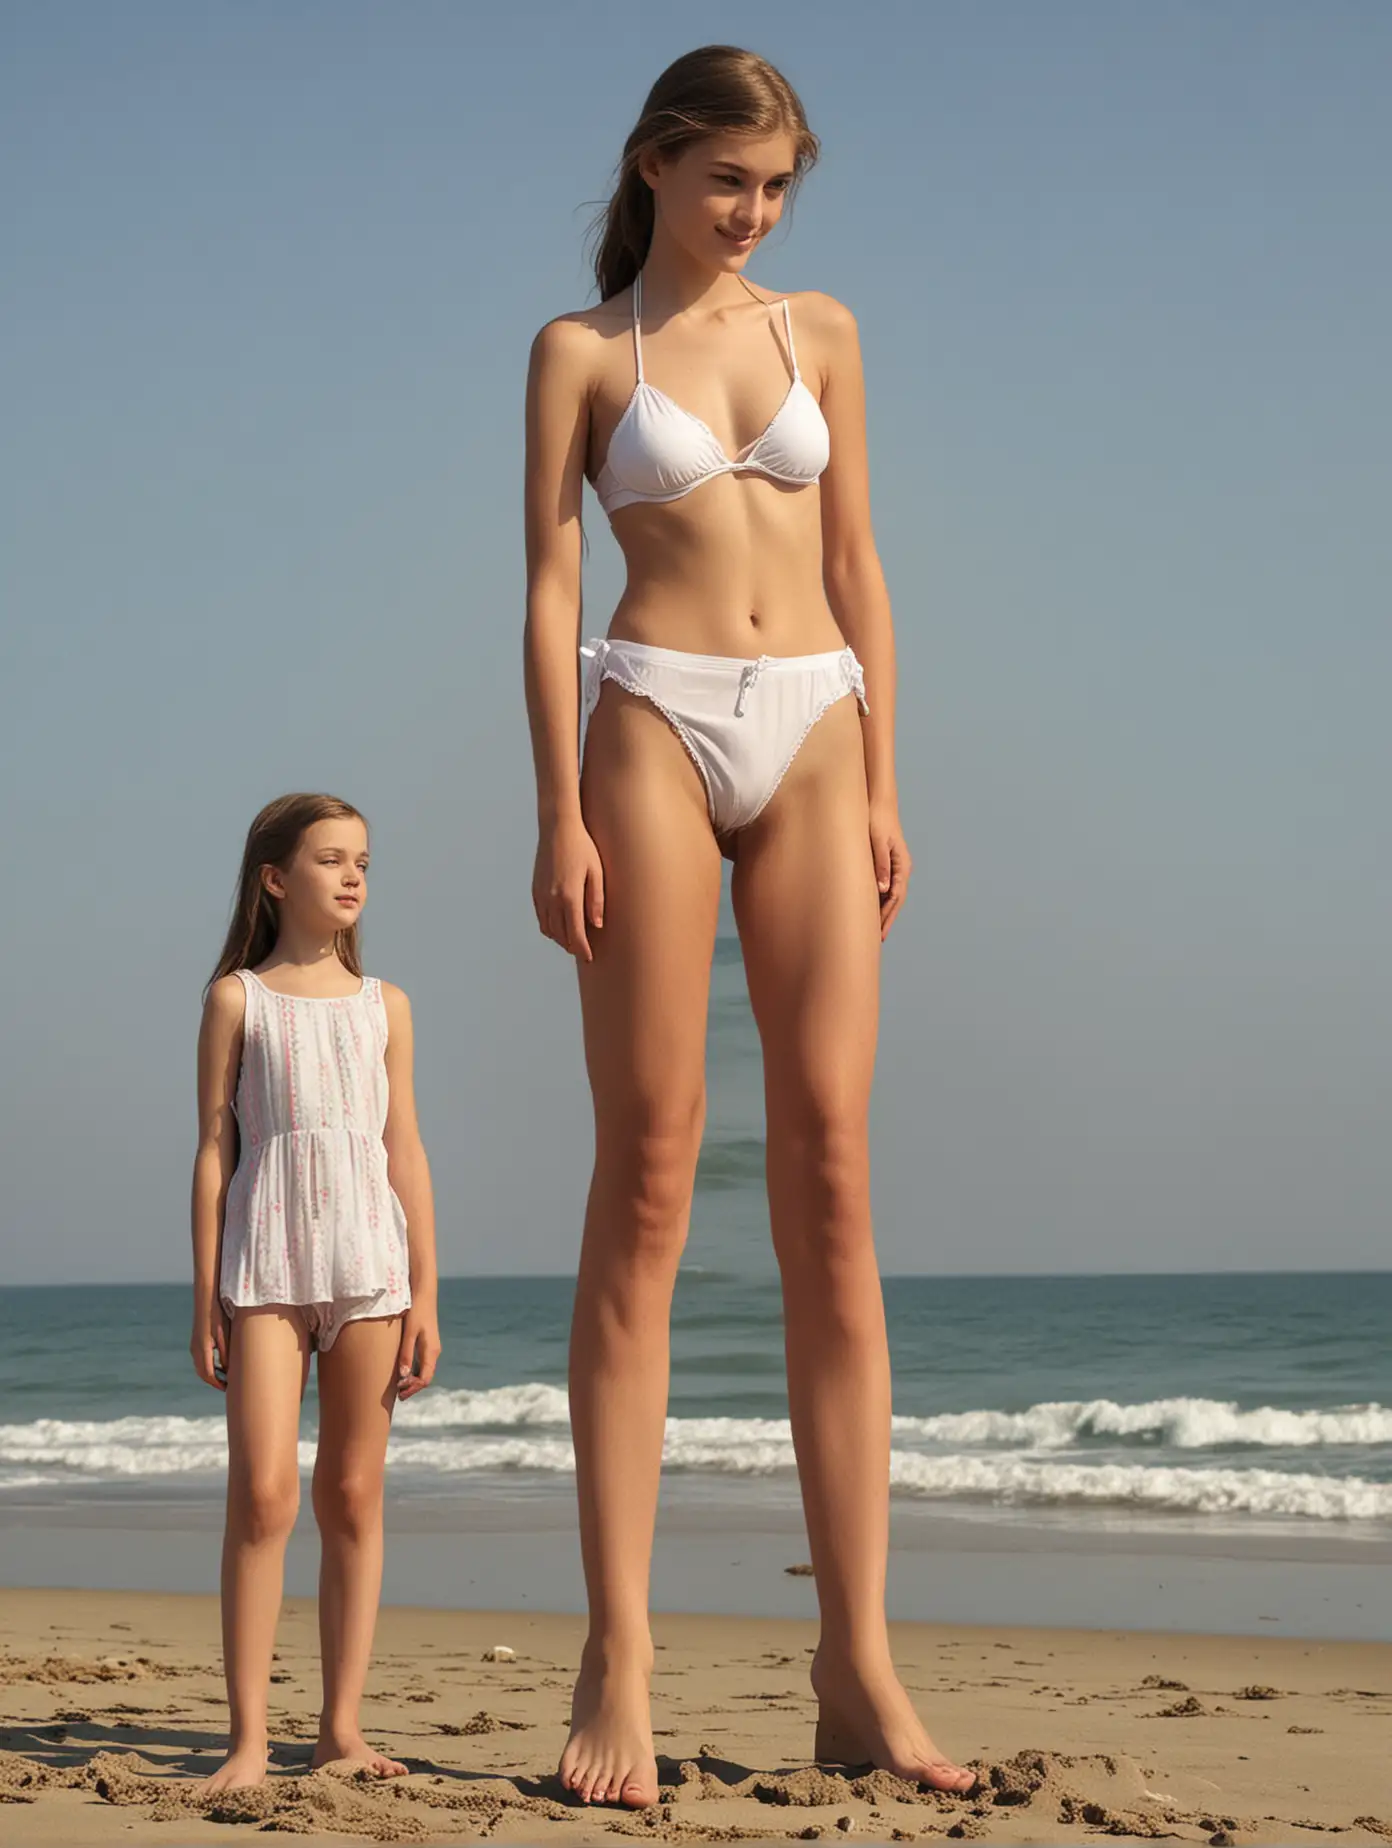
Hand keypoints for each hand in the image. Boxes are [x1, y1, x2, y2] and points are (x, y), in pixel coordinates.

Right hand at [190, 1302, 229, 1391]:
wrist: (205, 1299)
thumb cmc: (217, 1315)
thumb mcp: (224, 1334)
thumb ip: (225, 1353)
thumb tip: (227, 1370)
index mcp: (203, 1349)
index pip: (208, 1374)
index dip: (218, 1384)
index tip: (228, 1389)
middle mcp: (195, 1349)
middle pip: (203, 1373)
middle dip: (214, 1382)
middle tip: (227, 1387)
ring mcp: (194, 1345)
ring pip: (200, 1367)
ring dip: (211, 1375)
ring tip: (225, 1378)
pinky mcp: (196, 1341)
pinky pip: (200, 1360)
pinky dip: (208, 1367)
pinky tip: (219, 1366)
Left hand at [396, 1304, 440, 1400]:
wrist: (423, 1293)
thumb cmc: (416, 1311)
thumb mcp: (409, 1333)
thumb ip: (406, 1354)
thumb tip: (403, 1376)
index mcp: (431, 1351)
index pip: (425, 1378)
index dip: (413, 1389)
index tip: (399, 1394)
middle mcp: (434, 1352)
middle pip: (426, 1377)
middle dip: (413, 1387)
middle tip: (398, 1396)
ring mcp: (432, 1347)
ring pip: (424, 1370)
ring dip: (413, 1380)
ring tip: (399, 1387)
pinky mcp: (427, 1342)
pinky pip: (422, 1363)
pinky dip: (414, 1371)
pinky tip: (403, 1372)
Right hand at [532, 816, 604, 960]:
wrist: (557, 828)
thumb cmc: (583, 847)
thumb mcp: (597, 872)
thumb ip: (596, 900)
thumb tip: (596, 925)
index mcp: (570, 896)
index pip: (575, 934)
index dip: (582, 949)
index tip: (589, 957)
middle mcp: (552, 899)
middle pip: (561, 935)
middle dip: (572, 946)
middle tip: (584, 950)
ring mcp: (541, 895)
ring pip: (548, 929)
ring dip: (560, 938)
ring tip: (573, 939)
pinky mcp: (535, 890)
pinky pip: (541, 917)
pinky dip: (549, 927)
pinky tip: (559, 926)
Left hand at [869, 800, 911, 939]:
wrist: (879, 804)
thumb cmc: (876, 820)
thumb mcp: (877, 842)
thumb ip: (880, 864)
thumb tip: (883, 890)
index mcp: (902, 865)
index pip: (896, 897)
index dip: (887, 915)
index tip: (879, 931)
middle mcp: (902, 868)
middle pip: (896, 900)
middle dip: (887, 919)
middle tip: (878, 939)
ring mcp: (896, 866)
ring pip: (892, 895)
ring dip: (885, 912)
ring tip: (875, 930)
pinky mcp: (887, 863)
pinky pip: (886, 887)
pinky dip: (880, 900)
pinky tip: (871, 909)